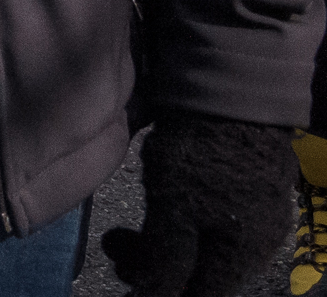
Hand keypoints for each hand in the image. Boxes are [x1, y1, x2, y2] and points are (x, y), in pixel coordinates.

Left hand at [103, 115, 296, 296]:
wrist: (230, 94)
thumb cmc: (200, 156)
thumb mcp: (173, 212)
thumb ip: (164, 258)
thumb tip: (153, 293)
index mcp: (242, 256)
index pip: (201, 296)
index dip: (161, 292)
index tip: (123, 273)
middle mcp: (257, 243)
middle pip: (203, 275)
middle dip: (156, 268)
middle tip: (114, 248)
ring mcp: (256, 213)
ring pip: (205, 247)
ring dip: (164, 244)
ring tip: (123, 231)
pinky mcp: (246, 187)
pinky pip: (212, 222)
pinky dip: (179, 223)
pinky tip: (158, 206)